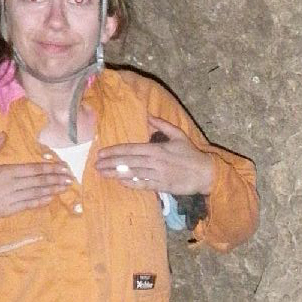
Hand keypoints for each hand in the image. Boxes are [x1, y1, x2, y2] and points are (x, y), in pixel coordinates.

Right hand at [0, 134, 71, 222]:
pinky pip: (28, 205)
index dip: (50, 168)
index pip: (33, 169)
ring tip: (65, 188)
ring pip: (36, 193)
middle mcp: (12, 184)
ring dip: (52, 190)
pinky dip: (40, 201)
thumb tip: (3, 134)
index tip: (62, 167)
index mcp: (6, 171)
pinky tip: (50, 199)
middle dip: (56, 179)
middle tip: (70, 178)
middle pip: (38, 181)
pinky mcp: (8, 209)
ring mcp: (11, 198)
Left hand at [97, 116, 215, 195]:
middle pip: (128, 162)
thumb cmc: (191, 154)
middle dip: (110, 163)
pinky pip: (143, 185)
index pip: (131, 149)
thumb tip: (148, 115)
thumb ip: (162, 125)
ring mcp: (158, 175)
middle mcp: (155, 162)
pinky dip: (131, 183)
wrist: (205, 173)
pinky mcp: (162, 186)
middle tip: (96, 165)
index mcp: (157, 149)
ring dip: (116, 174)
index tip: (101, 153)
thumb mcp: (178, 135)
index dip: (115, 151)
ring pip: (133, 173)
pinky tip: (120, 182)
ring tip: (102, 173)